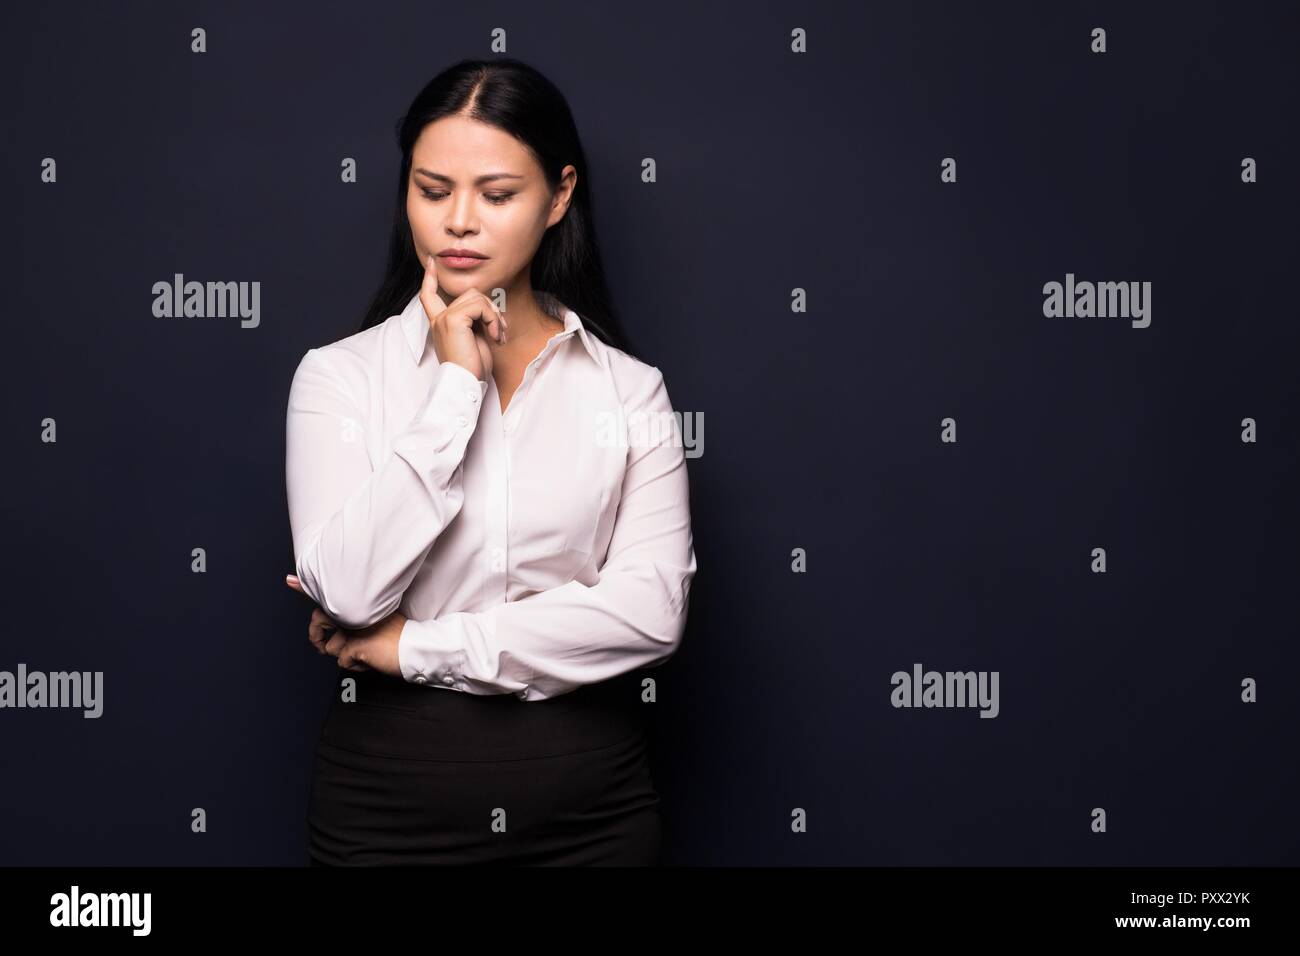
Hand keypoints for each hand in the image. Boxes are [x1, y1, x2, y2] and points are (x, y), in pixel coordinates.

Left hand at [286, 574, 404, 676]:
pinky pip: (343, 661)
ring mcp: (353, 628)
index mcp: (358, 603)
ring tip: (364, 652)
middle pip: (318, 620)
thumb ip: (355, 618)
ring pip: (330, 647)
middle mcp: (353, 612)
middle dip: (317, 637)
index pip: (327, 594)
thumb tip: (338, 628)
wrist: (414, 649)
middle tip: (324, 645)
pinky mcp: (355, 645)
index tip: (290, 580)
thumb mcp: (376, 618)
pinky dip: (354, 664)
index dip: (305, 587)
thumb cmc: (396, 637)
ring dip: (345, 655)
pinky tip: (368, 659)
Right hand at [421, 252, 506, 381]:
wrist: (465, 384)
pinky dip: (493, 320)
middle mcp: (439, 319)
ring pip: (477, 297)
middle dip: (490, 308)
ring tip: (498, 335)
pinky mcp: (454, 320)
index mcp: (440, 323)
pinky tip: (495, 337)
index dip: (430, 278)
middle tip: (500, 330)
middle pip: (470, 293)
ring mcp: (445, 318)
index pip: (429, 295)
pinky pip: (481, 307)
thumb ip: (474, 321)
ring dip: (494, 315)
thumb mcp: (474, 339)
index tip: (431, 262)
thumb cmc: (472, 368)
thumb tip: (487, 308)